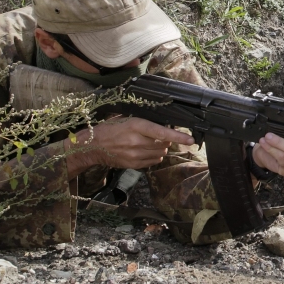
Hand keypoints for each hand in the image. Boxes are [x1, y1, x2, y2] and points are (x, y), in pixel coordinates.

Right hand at [65, 117, 193, 178]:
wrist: (92, 146)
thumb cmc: (110, 129)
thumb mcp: (127, 119)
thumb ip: (145, 123)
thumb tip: (164, 126)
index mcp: (136, 126)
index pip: (162, 133)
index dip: (178, 137)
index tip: (190, 139)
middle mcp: (136, 141)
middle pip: (163, 144)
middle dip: (167, 140)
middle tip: (161, 137)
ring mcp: (134, 155)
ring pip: (159, 154)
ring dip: (161, 149)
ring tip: (150, 143)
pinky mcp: (132, 164)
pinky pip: (152, 162)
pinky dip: (154, 157)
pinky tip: (146, 151)